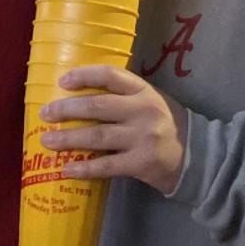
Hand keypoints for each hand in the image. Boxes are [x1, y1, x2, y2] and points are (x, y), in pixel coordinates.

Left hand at [40, 65, 188, 193]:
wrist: (199, 156)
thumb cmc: (167, 124)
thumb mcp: (151, 100)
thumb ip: (123, 95)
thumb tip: (78, 94)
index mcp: (144, 91)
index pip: (110, 76)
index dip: (84, 75)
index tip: (62, 81)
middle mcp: (143, 111)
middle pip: (97, 106)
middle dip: (67, 109)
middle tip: (45, 113)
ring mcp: (142, 138)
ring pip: (97, 135)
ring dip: (68, 139)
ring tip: (47, 141)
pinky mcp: (141, 164)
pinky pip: (106, 166)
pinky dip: (84, 168)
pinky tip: (66, 170)